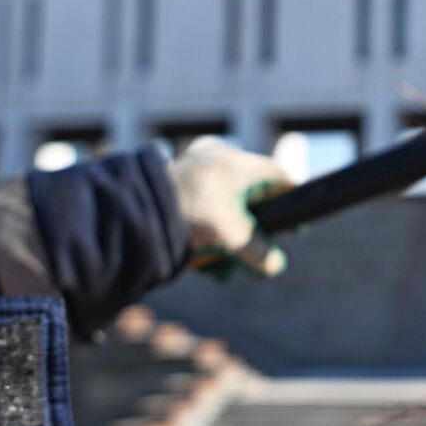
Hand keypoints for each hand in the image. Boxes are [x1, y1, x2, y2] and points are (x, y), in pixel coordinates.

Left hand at [168, 136, 292, 277]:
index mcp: (238, 163)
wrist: (131, 214)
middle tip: (246, 259)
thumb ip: (260, 252)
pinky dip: (206, 232)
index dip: (292, 205)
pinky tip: (198, 257)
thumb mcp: (232, 239)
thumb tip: (274, 264)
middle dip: (250, 235)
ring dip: (226, 240)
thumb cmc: (187, 217)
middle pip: (251, 199)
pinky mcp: (175, 184)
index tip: (294, 231)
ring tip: (215, 266)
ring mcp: (194, 169)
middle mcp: (218, 158)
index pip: (280, 180)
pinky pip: (203, 208)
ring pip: (225, 206)